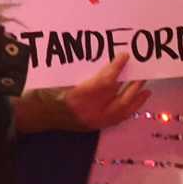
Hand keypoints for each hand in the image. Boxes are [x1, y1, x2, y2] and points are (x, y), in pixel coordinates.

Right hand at [24, 54, 148, 134]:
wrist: (35, 115)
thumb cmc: (44, 92)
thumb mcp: (60, 78)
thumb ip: (84, 73)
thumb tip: (106, 62)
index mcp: (77, 99)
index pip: (104, 83)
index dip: (116, 69)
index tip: (125, 56)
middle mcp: (88, 113)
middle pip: (119, 99)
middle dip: (133, 85)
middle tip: (143, 72)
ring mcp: (92, 123)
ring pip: (121, 111)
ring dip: (135, 99)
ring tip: (146, 88)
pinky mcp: (93, 127)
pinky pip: (117, 119)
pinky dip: (128, 109)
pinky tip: (134, 102)